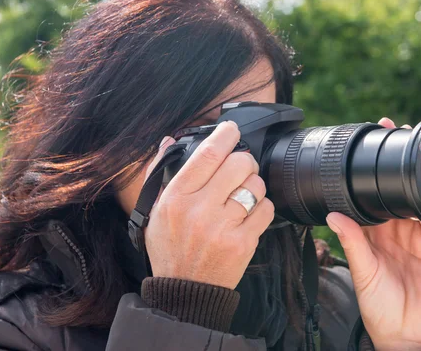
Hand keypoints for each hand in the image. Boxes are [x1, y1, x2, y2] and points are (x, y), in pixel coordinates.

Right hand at [143, 121, 273, 288]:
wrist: (185, 291)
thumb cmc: (170, 248)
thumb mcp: (154, 211)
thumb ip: (160, 173)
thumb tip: (168, 141)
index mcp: (176, 198)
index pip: (207, 154)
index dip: (225, 135)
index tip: (231, 129)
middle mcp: (199, 211)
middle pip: (239, 164)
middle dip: (245, 160)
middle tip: (241, 167)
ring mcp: (223, 228)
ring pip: (255, 186)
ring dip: (254, 184)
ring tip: (244, 194)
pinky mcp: (243, 243)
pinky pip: (266, 210)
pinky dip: (262, 206)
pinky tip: (250, 213)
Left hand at [326, 117, 420, 350]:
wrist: (405, 331)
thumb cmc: (378, 303)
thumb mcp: (361, 271)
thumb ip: (352, 243)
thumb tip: (332, 216)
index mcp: (372, 231)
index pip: (369, 194)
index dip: (366, 171)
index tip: (364, 145)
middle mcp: (394, 227)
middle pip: (395, 187)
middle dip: (394, 159)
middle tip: (392, 128)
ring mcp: (416, 233)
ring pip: (416, 195)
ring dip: (415, 172)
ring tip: (412, 145)